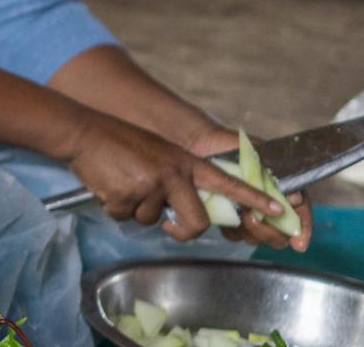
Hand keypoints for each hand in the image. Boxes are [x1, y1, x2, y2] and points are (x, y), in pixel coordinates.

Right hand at [66, 113, 287, 242]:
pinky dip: (115, 207)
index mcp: (186, 163)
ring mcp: (150, 185)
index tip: (279, 212)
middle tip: (171, 227)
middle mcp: (173, 174)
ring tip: (123, 182)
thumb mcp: (160, 154)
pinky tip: (108, 184)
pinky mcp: (126, 195)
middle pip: (196, 223)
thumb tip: (182, 211)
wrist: (84, 133)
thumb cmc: (120, 144)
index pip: (229, 184)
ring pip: (152, 221)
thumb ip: (178, 178)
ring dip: (136, 209)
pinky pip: (125, 217)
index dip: (254, 200)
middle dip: (182, 231)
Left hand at [185, 126, 314, 251]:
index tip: (299, 244)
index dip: (303, 229)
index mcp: (282, 188)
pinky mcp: (230, 216)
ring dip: (254, 233)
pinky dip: (235, 232)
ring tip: (243, 216)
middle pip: (282, 232)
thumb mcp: (258, 155)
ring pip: (260, 237)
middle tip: (254, 218)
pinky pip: (237, 235)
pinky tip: (229, 221)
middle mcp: (268, 203)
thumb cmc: (231, 146)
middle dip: (272, 232)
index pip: (301, 213)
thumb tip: (295, 198)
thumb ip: (277, 176)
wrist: (200, 145)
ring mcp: (249, 211)